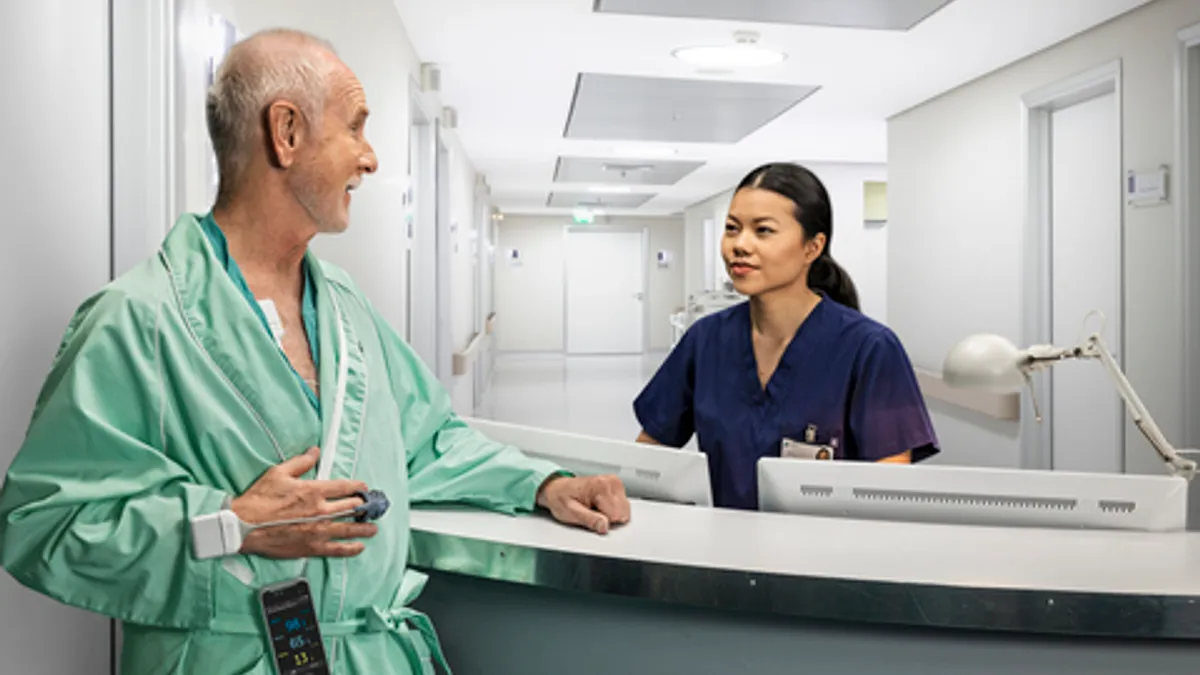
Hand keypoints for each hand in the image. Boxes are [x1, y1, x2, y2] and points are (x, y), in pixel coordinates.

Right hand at [231, 447, 376, 558]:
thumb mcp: (278, 473)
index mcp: (313, 491)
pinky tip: (359, 547)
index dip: (358, 487)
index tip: (364, 488)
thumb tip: (314, 451)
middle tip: (372, 508)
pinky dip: (350, 548)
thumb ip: (301, 462)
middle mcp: (319, 511)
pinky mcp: (311, 547)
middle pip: (351, 508)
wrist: (243, 526)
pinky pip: (337, 549)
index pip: (345, 487)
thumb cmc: (258, 500)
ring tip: (372, 528)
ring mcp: (317, 531)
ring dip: (364, 528)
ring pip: (349, 529)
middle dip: (364, 507)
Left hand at [536, 474, 630, 534]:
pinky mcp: (617, 487)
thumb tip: (604, 526)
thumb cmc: (562, 498)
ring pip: (625, 511)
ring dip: (611, 514)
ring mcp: (615, 483)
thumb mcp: (570, 512)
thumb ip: (589, 520)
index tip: (591, 517)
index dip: (603, 522)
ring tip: (595, 508)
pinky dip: (613, 510)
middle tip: (592, 512)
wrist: (557, 489)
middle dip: (608, 518)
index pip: (615, 515)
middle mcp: (610, 482)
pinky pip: (623, 506)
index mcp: (600, 486)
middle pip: (622, 513)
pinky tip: (600, 506)